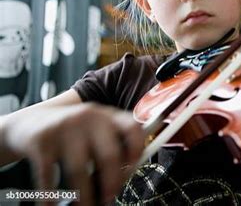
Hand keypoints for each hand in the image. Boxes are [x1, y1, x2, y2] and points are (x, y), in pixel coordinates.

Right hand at [2, 102, 145, 204]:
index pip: (132, 127)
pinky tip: (51, 205)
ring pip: (79, 169)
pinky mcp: (42, 140)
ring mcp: (65, 127)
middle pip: (108, 154)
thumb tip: (125, 174)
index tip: (133, 168)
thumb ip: (113, 143)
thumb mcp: (95, 128)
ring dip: (84, 195)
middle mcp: (89, 118)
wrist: (30, 122)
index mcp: (107, 116)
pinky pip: (48, 175)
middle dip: (112, 182)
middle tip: (110, 198)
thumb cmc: (71, 132)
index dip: (137, 148)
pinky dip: (50, 195)